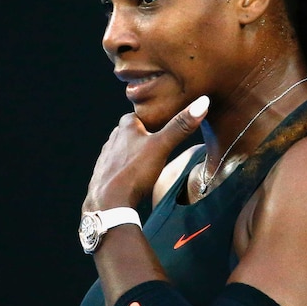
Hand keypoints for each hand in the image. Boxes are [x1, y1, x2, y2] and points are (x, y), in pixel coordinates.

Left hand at [82, 95, 208, 211]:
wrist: (109, 203)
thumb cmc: (135, 172)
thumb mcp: (162, 146)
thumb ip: (180, 126)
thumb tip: (202, 102)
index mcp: (126, 126)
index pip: (142, 115)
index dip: (155, 119)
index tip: (166, 124)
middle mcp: (113, 138)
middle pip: (134, 132)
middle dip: (146, 136)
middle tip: (162, 144)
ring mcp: (106, 156)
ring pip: (125, 149)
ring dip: (136, 153)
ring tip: (149, 162)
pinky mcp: (103, 173)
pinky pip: (118, 165)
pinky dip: (127, 168)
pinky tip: (135, 176)